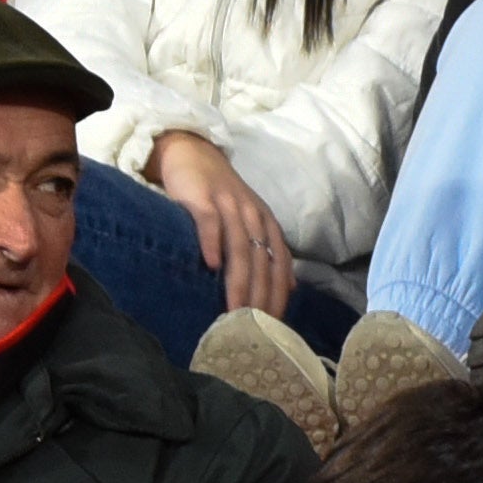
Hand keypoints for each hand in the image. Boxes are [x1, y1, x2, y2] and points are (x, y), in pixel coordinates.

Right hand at [151, 130, 297, 312]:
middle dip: (260, 297)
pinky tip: (210, 265)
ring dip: (239, 281)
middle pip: (261, 262)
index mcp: (267, 225)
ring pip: (239, 248)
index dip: (278, 296)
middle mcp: (253, 216)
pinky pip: (209, 222)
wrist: (193, 154)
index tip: (274, 326)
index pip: (279, 266)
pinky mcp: (202, 198)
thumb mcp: (253, 222)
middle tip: (254, 328)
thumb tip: (289, 288)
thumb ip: (270, 252)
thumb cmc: (221, 195)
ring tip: (235, 310)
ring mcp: (229, 206)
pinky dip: (211, 242)